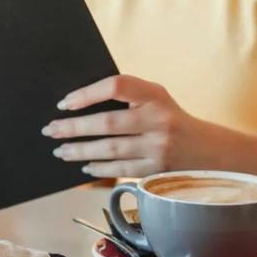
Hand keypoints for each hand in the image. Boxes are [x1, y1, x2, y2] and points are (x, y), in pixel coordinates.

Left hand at [43, 75, 208, 177]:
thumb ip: (127, 97)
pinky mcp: (156, 171)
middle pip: (108, 123)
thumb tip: (78, 104)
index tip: (65, 102)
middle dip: (74, 127)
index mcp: (156, 95)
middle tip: (51, 130)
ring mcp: (158, 148)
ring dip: (80, 151)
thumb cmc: (169, 119)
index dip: (88, 93)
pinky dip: (99, 168)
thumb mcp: (155, 99)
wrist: (206, 150)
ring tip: (61, 150)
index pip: (117, 86)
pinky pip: (120, 169)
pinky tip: (84, 166)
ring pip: (110, 150)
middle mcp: (159, 120)